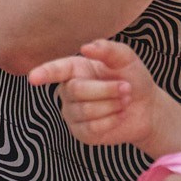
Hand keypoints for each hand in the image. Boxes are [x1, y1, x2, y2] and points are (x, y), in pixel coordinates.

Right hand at [26, 37, 173, 151]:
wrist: (147, 107)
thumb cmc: (133, 79)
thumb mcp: (126, 59)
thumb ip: (108, 50)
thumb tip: (86, 48)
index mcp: (74, 69)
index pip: (55, 70)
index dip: (44, 74)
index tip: (33, 78)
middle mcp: (68, 91)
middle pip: (76, 90)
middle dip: (106, 90)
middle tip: (126, 88)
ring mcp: (72, 113)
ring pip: (85, 110)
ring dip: (112, 105)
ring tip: (124, 101)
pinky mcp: (81, 132)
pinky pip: (91, 127)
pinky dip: (111, 120)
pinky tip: (118, 115)